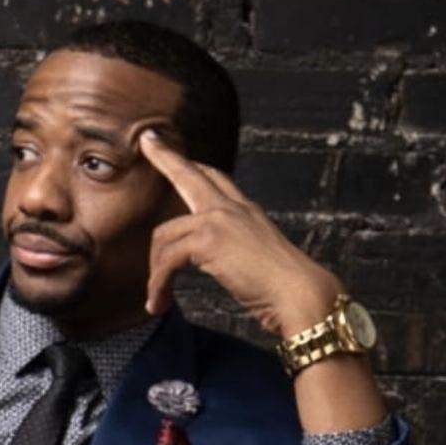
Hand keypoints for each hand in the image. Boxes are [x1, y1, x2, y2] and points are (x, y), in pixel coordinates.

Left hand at [138, 130, 340, 336]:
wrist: (299, 294)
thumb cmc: (282, 289)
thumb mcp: (257, 259)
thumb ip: (235, 251)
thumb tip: (217, 262)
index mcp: (245, 211)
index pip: (215, 178)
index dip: (193, 165)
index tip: (175, 150)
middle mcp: (232, 208)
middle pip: (191, 175)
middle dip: (166, 157)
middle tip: (146, 140)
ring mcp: (220, 220)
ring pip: (164, 236)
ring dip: (155, 272)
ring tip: (156, 301)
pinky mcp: (208, 240)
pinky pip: (167, 261)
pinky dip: (158, 285)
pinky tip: (158, 304)